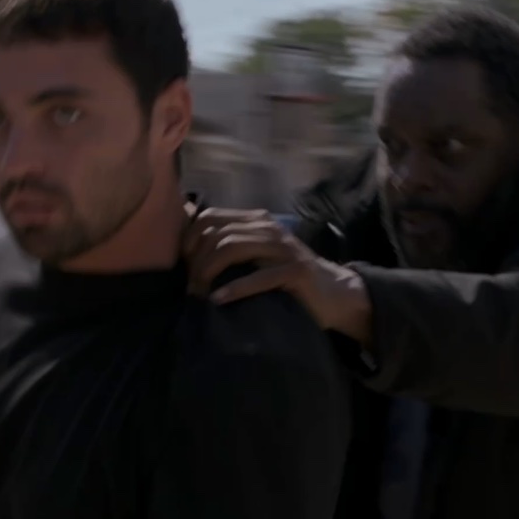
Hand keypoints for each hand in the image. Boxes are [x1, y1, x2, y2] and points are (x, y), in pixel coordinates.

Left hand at [183, 208, 372, 343]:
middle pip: (216, 233)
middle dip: (197, 261)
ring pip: (232, 248)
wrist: (334, 293)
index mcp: (257, 221)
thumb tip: (187, 249)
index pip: (209, 217)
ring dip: (209, 273)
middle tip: (191, 287)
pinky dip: (234, 289)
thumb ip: (232, 247)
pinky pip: (257, 277)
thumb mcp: (258, 256)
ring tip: (201, 295)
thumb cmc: (287, 279)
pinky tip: (219, 301)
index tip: (184, 267)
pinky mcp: (295, 271)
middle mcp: (269, 228)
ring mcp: (283, 248)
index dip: (189, 241)